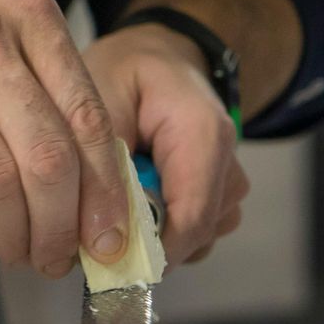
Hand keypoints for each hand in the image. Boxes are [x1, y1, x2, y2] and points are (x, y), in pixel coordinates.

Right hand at [0, 0, 131, 277]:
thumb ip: (41, 85)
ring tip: (16, 250)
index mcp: (26, 12)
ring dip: (13, 232)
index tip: (110, 238)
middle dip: (62, 227)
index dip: (105, 192)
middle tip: (58, 259)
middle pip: (48, 157)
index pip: (87, 117)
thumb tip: (94, 185)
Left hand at [81, 21, 249, 266]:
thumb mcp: (99, 99)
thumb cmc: (127, 72)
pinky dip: (161, 227)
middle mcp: (226, 160)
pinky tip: (137, 198)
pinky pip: (193, 231)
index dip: (151, 251)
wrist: (157, 58)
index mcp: (203, 134)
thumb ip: (101, 166)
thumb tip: (96, 236)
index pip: (191, 217)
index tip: (108, 265)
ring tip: (119, 197)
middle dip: (147, 242)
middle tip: (98, 222)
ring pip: (198, 238)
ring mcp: (227, 179)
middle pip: (198, 233)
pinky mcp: (218, 193)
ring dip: (154, 233)